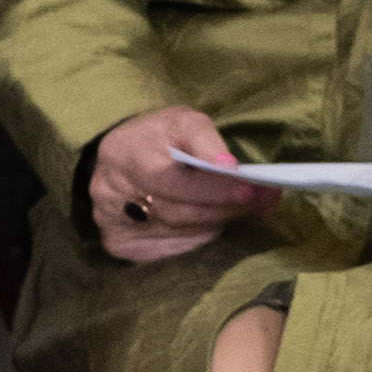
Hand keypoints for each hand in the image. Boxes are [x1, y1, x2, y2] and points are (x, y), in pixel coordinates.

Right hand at [89, 106, 271, 265]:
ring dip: (214, 221)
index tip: (249, 186)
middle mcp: (110, 188)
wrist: (120, 159)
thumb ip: (207, 141)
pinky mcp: (118, 242)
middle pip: (176, 210)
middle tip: (261, 199)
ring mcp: (110, 219)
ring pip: (176, 231)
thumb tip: (233, 169)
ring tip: (241, 207)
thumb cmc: (159, 138)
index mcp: (125, 152)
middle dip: (223, 206)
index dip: (212, 187)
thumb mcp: (181, 122)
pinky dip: (196, 238)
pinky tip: (208, 223)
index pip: (170, 178)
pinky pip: (168, 248)